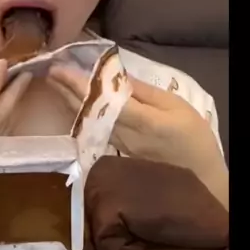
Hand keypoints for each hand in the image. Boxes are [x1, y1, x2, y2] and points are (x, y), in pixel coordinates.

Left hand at [47, 66, 227, 206]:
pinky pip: (94, 130)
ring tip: (57, 83)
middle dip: (66, 90)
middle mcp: (122, 136)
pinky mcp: (118, 155)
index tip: (59, 69)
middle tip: (50, 71)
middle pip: (88, 112)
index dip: (78, 85)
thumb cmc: (192, 139)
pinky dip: (82, 115)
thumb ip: (143, 92)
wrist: (199, 180)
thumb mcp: (176, 107)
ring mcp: (117, 148)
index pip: (101, 100)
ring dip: (71, 102)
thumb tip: (117, 76)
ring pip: (88, 121)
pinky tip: (74, 106)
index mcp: (140, 122)